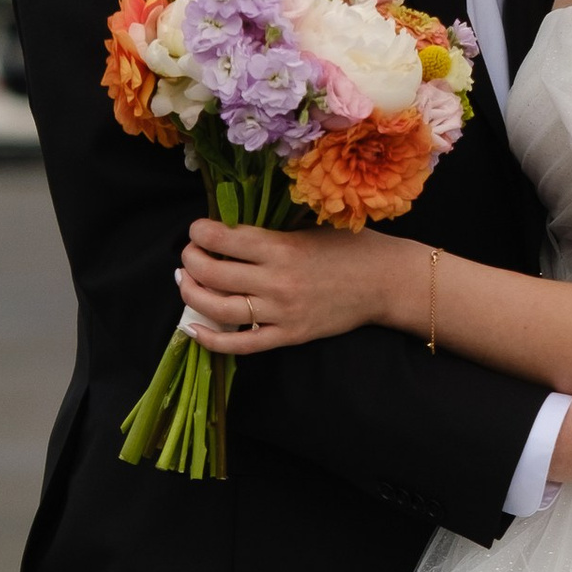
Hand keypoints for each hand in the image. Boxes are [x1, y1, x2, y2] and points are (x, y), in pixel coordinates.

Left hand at [176, 216, 396, 353]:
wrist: (385, 282)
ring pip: (219, 308)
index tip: (198, 229)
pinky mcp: (289, 336)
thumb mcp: (308, 227)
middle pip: (213, 272)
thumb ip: (270, 232)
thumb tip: (227, 231)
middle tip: (189, 255)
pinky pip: (241, 344)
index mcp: (282, 247)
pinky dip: (212, 339)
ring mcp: (281, 312)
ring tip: (186, 282)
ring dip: (192, 294)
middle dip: (191, 260)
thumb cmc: (350, 247)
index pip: (224, 238)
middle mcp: (277, 280)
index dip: (200, 231)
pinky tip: (193, 327)